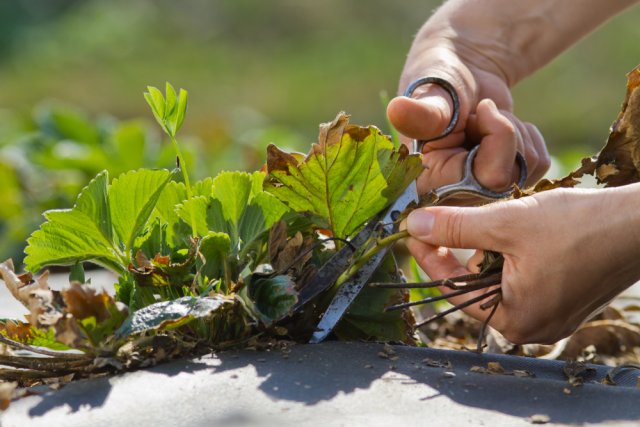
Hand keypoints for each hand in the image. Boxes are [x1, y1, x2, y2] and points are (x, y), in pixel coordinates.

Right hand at [387, 47, 549, 195]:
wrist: (461, 71)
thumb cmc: (438, 80)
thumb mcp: (431, 94)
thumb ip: (422, 112)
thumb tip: (396, 110)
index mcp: (427, 185)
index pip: (486, 180)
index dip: (495, 143)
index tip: (482, 109)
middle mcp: (452, 199)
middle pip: (508, 179)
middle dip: (502, 134)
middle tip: (477, 114)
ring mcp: (480, 196)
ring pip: (527, 170)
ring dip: (513, 134)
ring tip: (481, 123)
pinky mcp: (504, 186)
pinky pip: (538, 164)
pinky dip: (525, 138)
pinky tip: (496, 131)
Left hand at [404, 184, 639, 343]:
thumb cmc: (579, 226)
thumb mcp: (505, 223)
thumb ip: (455, 227)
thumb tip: (412, 225)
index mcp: (514, 321)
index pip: (452, 290)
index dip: (428, 257)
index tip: (413, 231)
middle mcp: (531, 328)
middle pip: (475, 286)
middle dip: (461, 252)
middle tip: (448, 221)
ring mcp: (551, 316)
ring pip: (498, 279)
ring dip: (489, 249)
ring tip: (495, 222)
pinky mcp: (565, 300)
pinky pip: (522, 278)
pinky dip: (512, 254)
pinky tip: (519, 232)